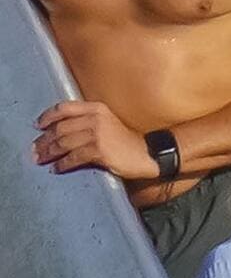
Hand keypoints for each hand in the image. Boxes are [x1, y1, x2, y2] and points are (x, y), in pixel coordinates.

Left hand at [33, 101, 161, 178]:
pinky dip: (63, 164)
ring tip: (41, 159)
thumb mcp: (109, 123)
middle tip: (35, 150)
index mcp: (97, 108)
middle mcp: (95, 119)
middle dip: (44, 140)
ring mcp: (98, 135)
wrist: (149, 154)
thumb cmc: (128, 141)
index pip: (64, 108)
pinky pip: (74, 157)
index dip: (48, 117)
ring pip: (64, 143)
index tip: (37, 126)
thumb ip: (90, 121)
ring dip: (49, 152)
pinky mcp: (100, 151)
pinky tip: (56, 168)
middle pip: (61, 128)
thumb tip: (65, 131)